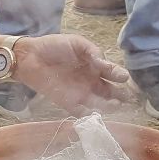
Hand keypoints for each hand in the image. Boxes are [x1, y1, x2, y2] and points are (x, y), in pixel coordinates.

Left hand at [12, 34, 133, 114]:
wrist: (30, 57)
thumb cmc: (54, 46)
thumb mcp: (77, 43)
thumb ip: (93, 52)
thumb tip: (106, 64)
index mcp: (96, 66)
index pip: (113, 73)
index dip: (119, 75)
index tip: (123, 77)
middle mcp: (92, 81)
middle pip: (111, 92)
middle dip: (121, 95)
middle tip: (128, 98)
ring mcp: (82, 94)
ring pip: (101, 104)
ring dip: (109, 106)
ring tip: (115, 105)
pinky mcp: (69, 104)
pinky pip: (83, 113)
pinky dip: (92, 116)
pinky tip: (98, 114)